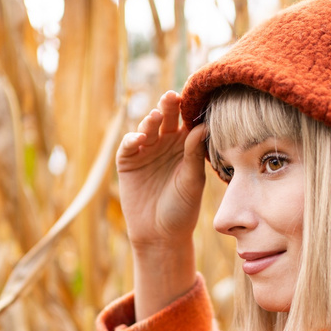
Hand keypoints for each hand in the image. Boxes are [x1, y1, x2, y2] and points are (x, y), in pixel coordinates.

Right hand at [117, 91, 206, 319]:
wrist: (160, 234)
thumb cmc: (183, 209)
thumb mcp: (192, 181)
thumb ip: (194, 154)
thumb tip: (203, 126)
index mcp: (187, 146)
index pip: (189, 121)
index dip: (191, 109)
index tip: (196, 96)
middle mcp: (167, 144)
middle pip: (168, 119)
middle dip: (170, 107)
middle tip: (173, 97)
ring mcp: (146, 150)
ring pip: (148, 128)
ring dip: (151, 120)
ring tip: (157, 116)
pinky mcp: (128, 160)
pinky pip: (129, 145)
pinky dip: (132, 139)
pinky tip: (139, 138)